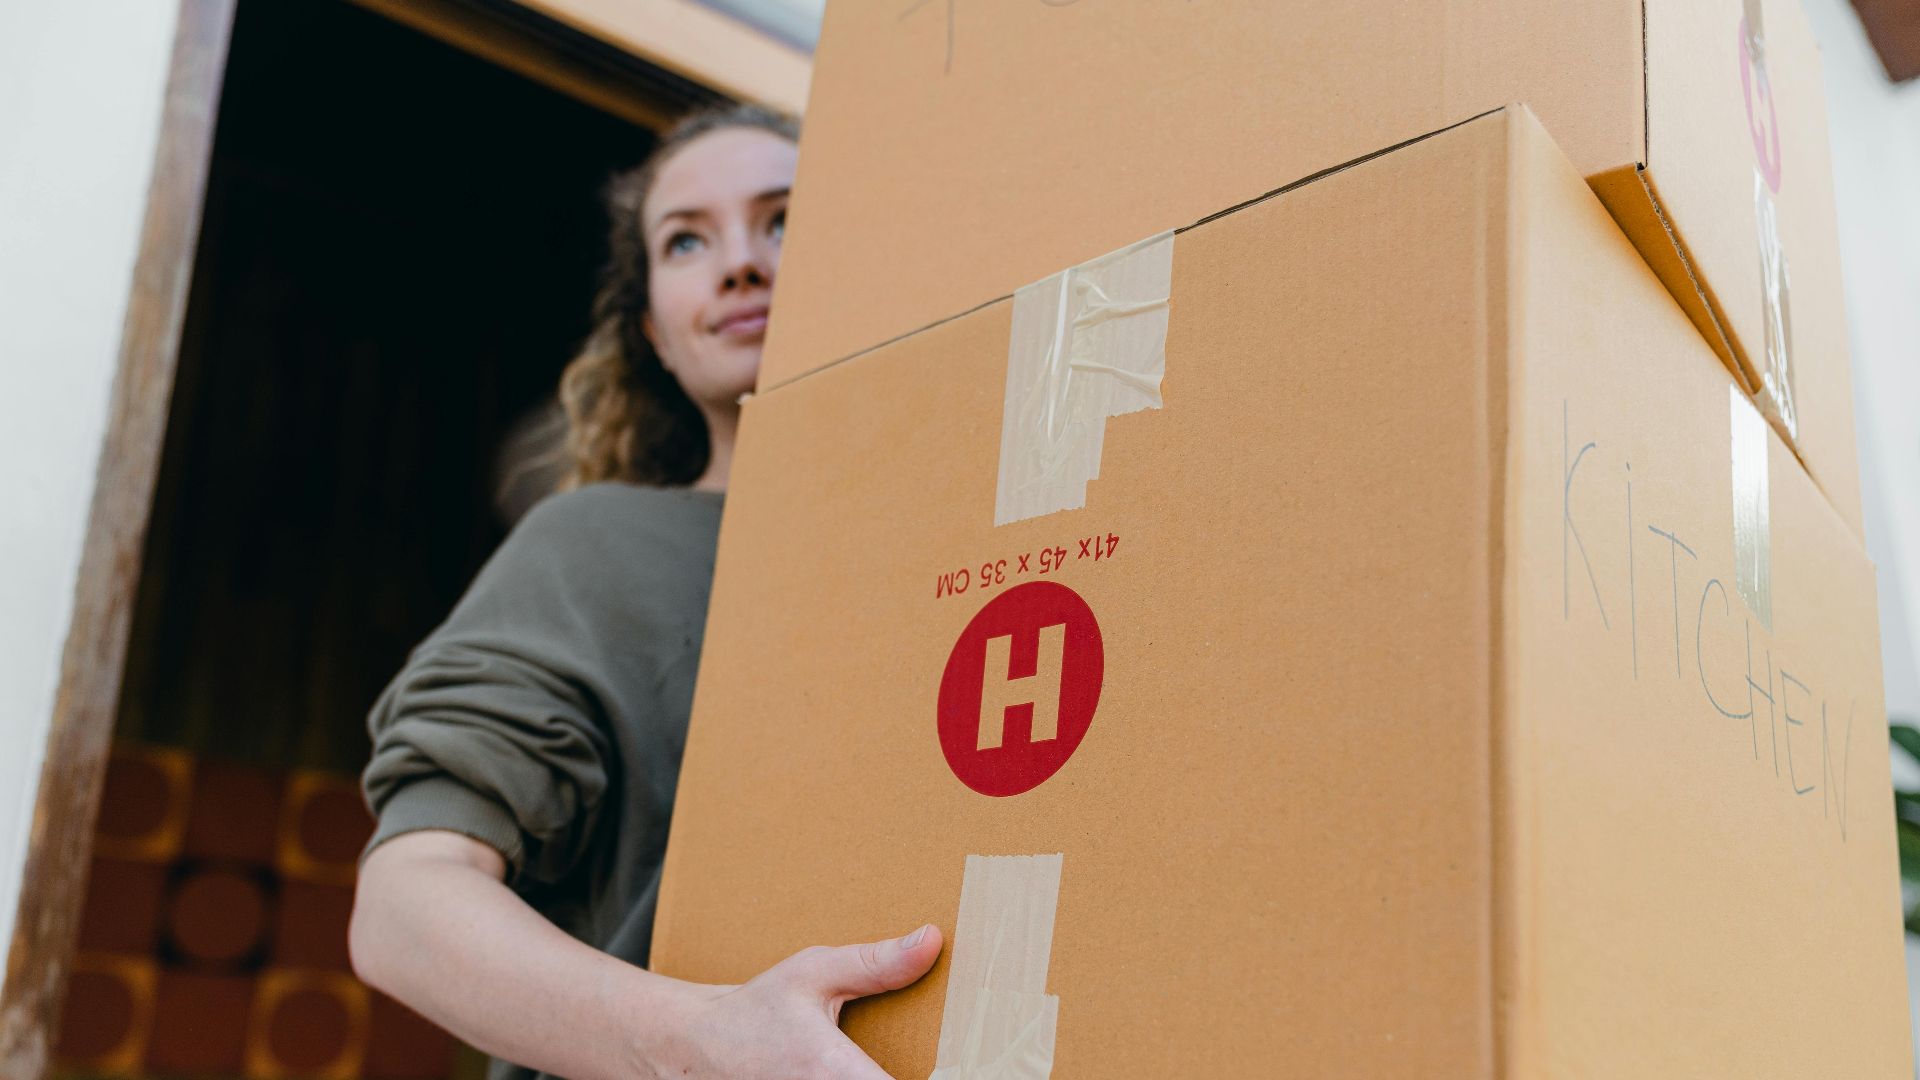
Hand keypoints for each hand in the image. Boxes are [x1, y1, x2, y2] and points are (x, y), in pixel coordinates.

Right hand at [638, 924, 944, 1079]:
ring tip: (929, 1063)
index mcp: (834, 1073)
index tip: (975, 1062)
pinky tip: (887, 1069)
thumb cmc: (756, 1010)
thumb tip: (932, 939)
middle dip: (929, 1079)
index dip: (949, 1078)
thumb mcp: (814, 973)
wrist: (695, 1049)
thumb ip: (877, 963)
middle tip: (956, 1059)